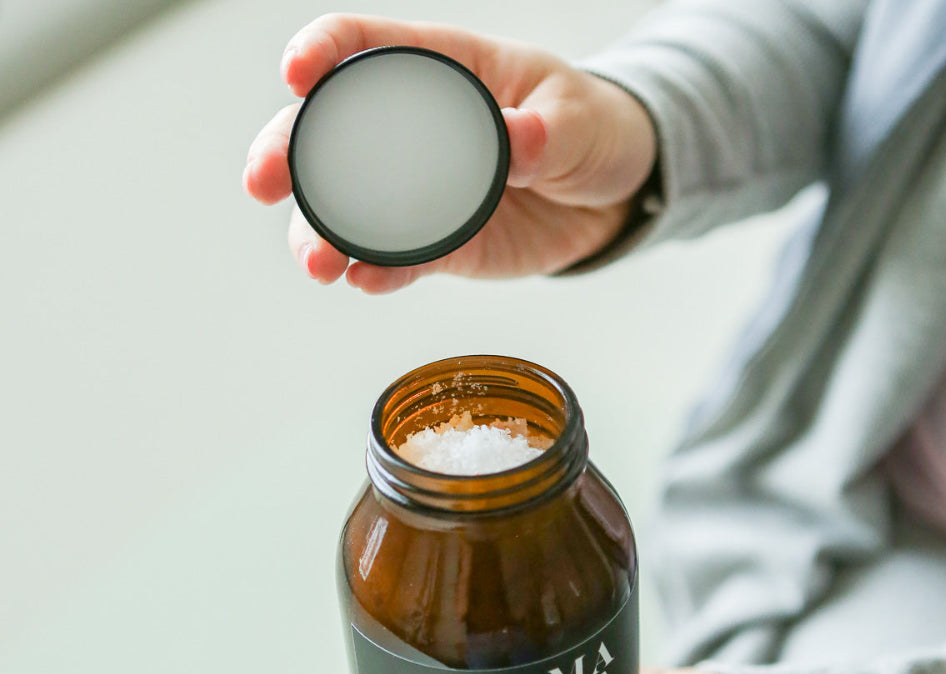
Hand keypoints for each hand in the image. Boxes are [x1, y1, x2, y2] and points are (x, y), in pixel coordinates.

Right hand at [244, 14, 656, 292]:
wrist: (611, 195)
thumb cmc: (591, 128)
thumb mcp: (579, 117)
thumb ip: (549, 129)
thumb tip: (520, 140)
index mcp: (443, 72)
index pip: (365, 49)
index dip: (322, 52)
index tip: (296, 74)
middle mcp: (416, 133)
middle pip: (330, 135)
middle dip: (287, 155)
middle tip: (262, 183)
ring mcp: (422, 194)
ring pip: (349, 210)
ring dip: (321, 233)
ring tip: (317, 261)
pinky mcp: (441, 246)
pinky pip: (398, 261)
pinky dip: (377, 272)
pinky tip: (363, 280)